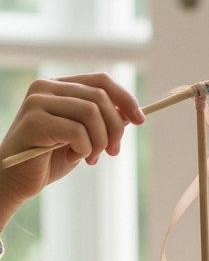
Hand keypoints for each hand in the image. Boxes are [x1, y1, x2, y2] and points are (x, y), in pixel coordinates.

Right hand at [0, 74, 143, 231]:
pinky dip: (83, 149)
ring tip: (90, 158)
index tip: (140, 120)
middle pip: (100, 98)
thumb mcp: (83, 138)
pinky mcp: (34, 121)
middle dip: (115, 129)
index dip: (125, 99)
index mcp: (58, 87)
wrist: (16, 180)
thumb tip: (131, 114)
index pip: (100, 81)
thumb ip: (101, 123)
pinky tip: (71, 158)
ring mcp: (37, 102)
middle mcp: (45, 88)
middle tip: (112, 152)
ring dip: (99, 142)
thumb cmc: (48, 159)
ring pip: (91, 113)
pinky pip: (77, 131)